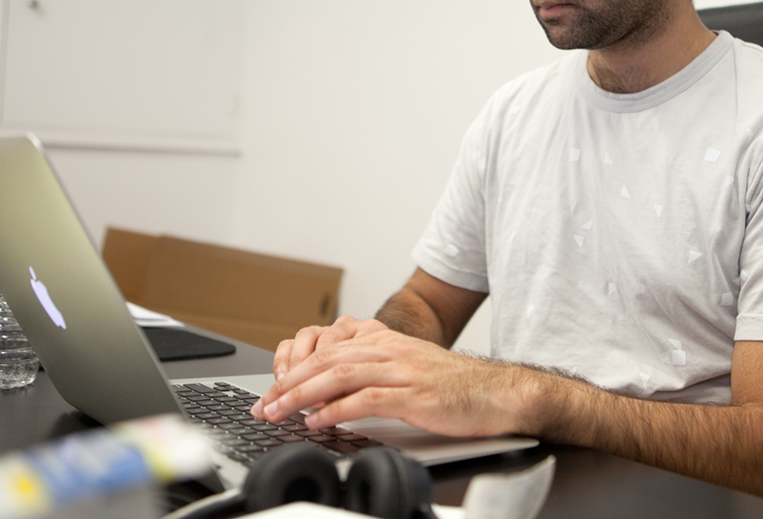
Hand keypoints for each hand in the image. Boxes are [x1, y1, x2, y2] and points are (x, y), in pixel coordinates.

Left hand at [251, 324, 532, 437]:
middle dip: (289, 383)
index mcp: (386, 340)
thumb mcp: (408, 369)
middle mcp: (390, 350)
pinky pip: (367, 399)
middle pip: (327, 360)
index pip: (328, 349)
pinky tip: (319, 421)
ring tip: (280, 413)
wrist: (497, 392)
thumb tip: (330, 395)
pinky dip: (337, 410)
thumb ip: (372, 374)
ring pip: (340, 375)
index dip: (295, 369)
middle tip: (265, 404)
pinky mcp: (414, 394)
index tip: (272, 391)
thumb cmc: (454, 387)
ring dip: (303, 396)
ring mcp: (403, 370)